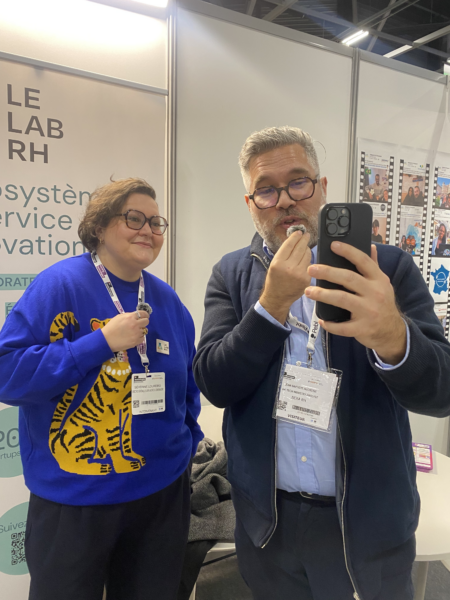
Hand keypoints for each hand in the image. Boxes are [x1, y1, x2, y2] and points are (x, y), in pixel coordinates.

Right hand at [101, 311, 149, 352]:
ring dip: (140, 331)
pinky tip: (133, 337)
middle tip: (139, 325)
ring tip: (133, 332)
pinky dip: (139, 337)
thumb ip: (128, 315)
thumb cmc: (111, 327)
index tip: (144, 317)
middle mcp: (135, 324)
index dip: (145, 315)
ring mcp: (137, 333)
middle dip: (143, 322)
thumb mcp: (119, 317)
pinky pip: (142, 338)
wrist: (106, 340)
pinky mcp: (136, 341)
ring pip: (144, 330)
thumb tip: (135, 316)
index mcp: (131, 317)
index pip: (144, 313)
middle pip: (146, 321)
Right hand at [259, 231, 310, 323]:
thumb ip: (283, 253)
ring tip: (304, 247)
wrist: (277, 298)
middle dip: (304, 239)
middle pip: (300, 248)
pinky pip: (310, 264)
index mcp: (278, 263)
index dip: (295, 236)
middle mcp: (289, 268)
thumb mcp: (273, 264)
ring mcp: (299, 274)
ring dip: (306, 249)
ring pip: (307, 255)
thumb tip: (294, 239)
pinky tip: (304, 260)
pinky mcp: (307, 279)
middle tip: (306, 235)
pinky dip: (308, 261)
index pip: (289, 244)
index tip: (299, 232)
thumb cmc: (274, 280)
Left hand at [306, 243, 406, 364]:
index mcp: (378, 279)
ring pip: (342, 299)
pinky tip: (321, 320)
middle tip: (311, 269)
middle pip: (348, 278)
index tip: (333, 245)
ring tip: (308, 291)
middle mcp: (374, 293)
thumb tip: (370, 246)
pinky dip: (330, 324)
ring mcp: (369, 311)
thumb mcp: (383, 283)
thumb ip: (374, 266)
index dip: (348, 251)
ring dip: (323, 295)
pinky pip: (343, 327)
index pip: (363, 261)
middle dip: (328, 272)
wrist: (393, 331)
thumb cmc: (383, 303)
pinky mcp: (362, 328)